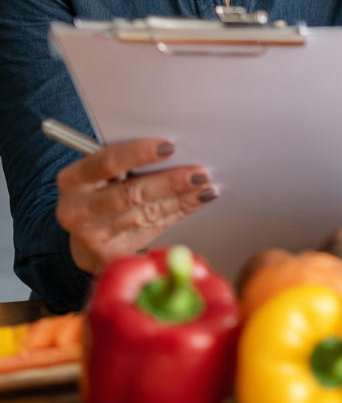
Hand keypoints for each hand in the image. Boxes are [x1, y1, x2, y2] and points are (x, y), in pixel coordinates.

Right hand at [56, 139, 216, 274]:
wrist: (84, 238)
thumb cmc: (101, 194)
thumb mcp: (103, 175)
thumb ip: (130, 162)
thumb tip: (177, 148)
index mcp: (74, 180)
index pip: (107, 162)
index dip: (139, 153)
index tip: (169, 147)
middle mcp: (77, 210)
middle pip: (130, 193)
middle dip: (169, 182)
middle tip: (199, 173)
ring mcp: (92, 236)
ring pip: (145, 214)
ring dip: (181, 198)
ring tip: (205, 187)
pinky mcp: (110, 256)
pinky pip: (152, 230)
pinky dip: (179, 213)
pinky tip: (196, 202)